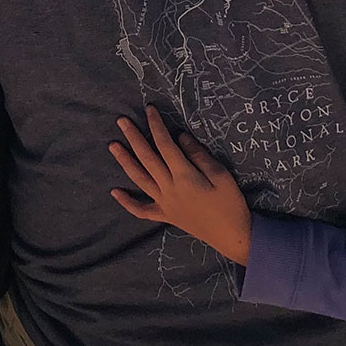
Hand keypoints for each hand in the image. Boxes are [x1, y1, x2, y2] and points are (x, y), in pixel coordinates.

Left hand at [108, 106, 251, 265]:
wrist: (232, 236)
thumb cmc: (230, 203)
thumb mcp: (221, 174)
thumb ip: (198, 155)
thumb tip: (180, 136)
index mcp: (184, 175)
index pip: (165, 145)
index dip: (156, 126)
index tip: (149, 110)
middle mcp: (169, 188)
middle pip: (147, 158)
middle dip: (134, 138)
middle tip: (121, 121)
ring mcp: (164, 203)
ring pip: (139, 179)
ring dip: (125, 162)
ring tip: (113, 146)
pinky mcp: (165, 216)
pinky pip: (142, 210)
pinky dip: (127, 202)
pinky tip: (114, 192)